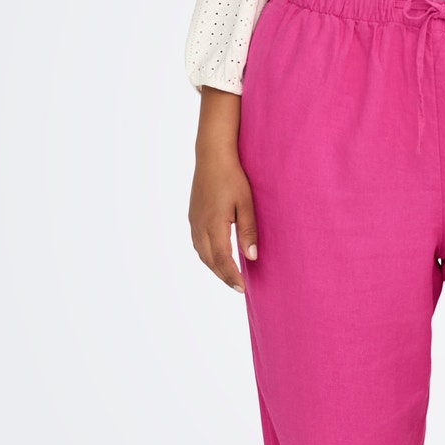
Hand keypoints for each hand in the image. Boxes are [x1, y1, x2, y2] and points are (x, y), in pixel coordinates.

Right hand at [189, 89, 256, 291]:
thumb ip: (248, 230)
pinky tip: (216, 256)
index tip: (242, 289)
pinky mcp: (192, 215)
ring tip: (229, 275)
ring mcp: (193, 221)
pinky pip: (197, 243)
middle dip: (223, 275)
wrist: (212, 155)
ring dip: (214, 267)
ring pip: (201, 253)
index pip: (222, 259)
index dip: (231, 276)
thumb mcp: (246, 203)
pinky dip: (207, 255)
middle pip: (210, 260)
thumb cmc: (232, 176)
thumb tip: (252, 257)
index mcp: (213, 224)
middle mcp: (199, 226)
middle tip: (238, 287)